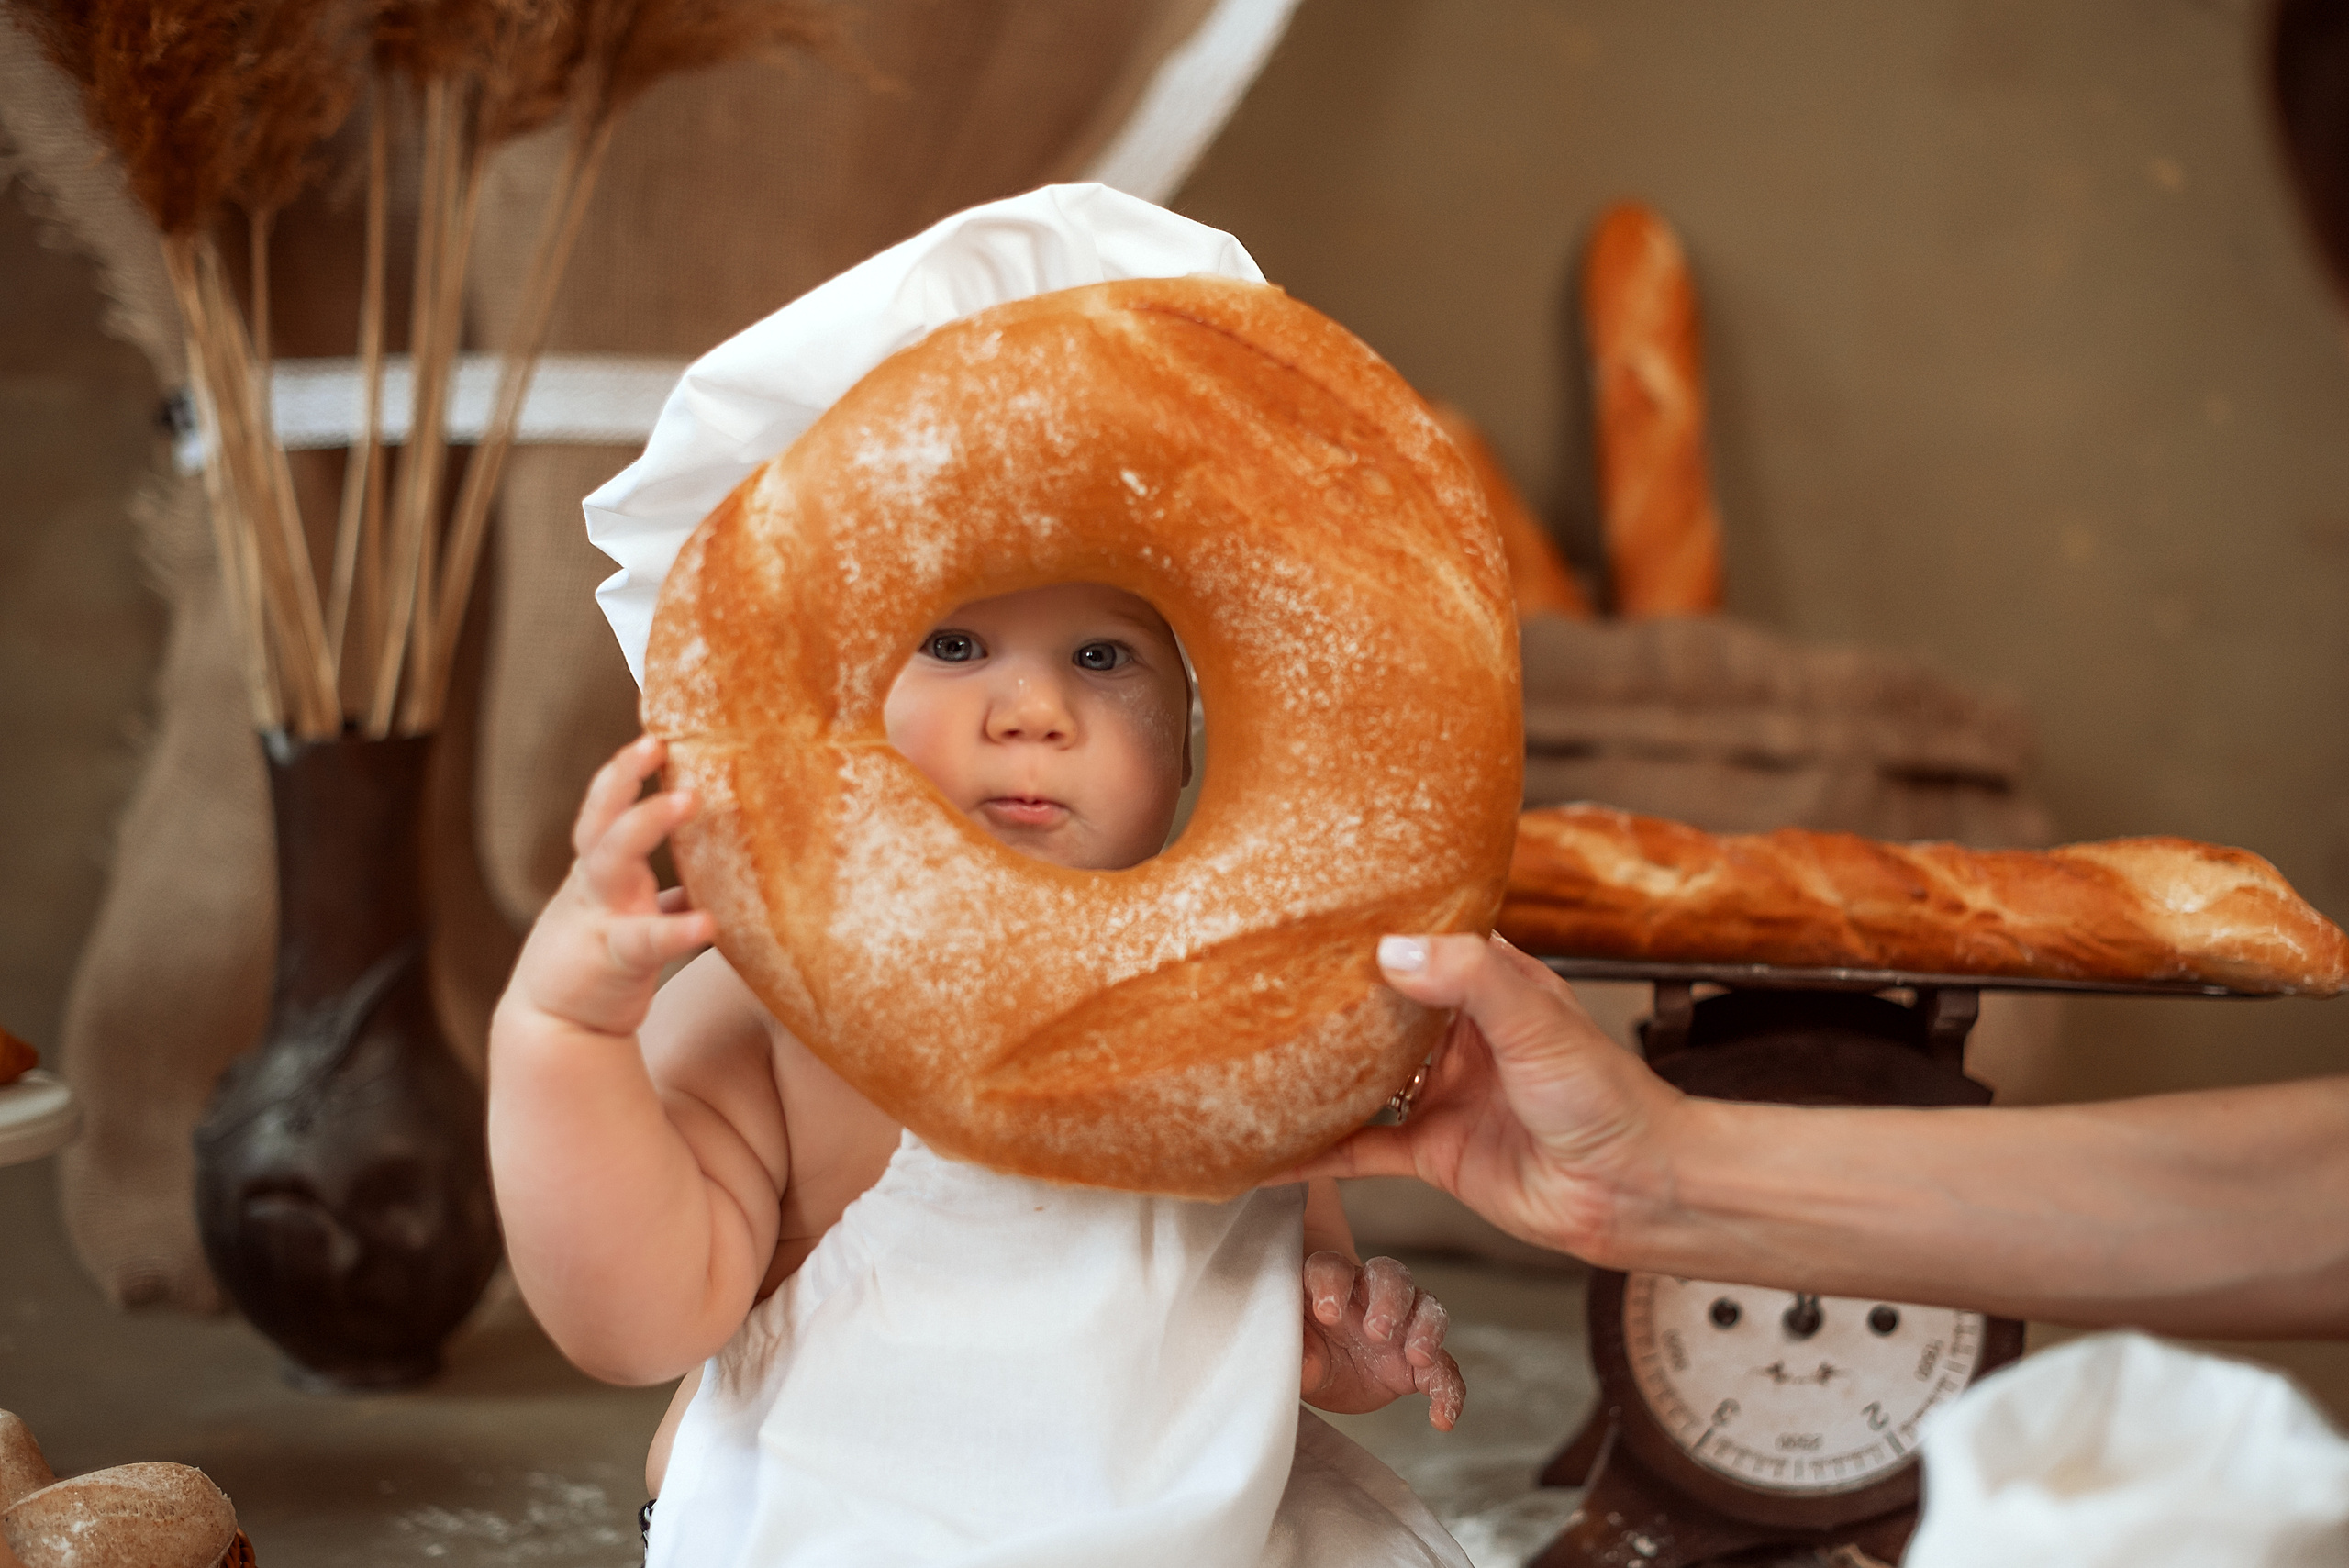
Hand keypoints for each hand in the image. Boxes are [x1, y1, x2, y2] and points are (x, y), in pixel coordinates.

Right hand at [505, 735, 717, 1038]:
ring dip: (646, 824)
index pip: (606, 808)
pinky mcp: (613, 961)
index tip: (653, 732)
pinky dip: (677, 929)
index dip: (623, 771)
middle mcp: (596, 886)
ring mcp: (600, 918)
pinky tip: (709, 922)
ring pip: (612, 860)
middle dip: (622, 778)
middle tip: (654, 742)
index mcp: (601, 872)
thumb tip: (711, 869)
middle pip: (601, 820)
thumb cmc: (597, 964)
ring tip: (687, 798)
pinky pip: (646, 940)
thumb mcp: (625, 915)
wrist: (556, 1031)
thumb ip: (662, 890)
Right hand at [1290, 934, 1683, 1266]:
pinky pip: (1359, 1148)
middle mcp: (1460, 1034)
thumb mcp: (1537, 1020)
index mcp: (1491, 984)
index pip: (1423, 940)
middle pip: (1377, 1008)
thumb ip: (1470, 979)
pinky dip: (1313, 1151)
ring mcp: (1441, 1092)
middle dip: (1325, 998)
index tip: (1315, 910)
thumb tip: (1391, 952)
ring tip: (1246, 1056)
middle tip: (1258, 979)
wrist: (1632, 1192)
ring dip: (1311, 1073)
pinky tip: (1267, 1153)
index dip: (1374, 925)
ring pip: (1359, 1076)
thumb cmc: (1608, 1098)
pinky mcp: (1430, 1151)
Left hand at [1301, 1252, 1464, 1429]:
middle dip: (1389, 1299)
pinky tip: (1443, 1416)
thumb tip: (1299, 1361)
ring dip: (1428, 1329)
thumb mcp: (1296, 1355)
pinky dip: (1449, 1389)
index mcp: (1331, 1284)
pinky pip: (1444, 1368)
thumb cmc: (1307, 1349)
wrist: (1326, 1374)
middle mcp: (1370, 1294)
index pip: (1333, 1268)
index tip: (1327, 1313)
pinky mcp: (1419, 1360)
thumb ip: (1297, 1355)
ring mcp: (1402, 1322)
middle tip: (1377, 1330)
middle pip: (1390, 1275)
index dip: (1332, 1284)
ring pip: (1427, 1307)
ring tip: (1418, 1357)